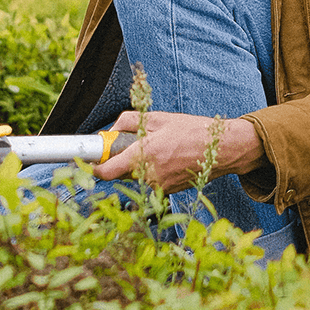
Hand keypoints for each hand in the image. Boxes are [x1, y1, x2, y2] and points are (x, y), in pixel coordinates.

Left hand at [93, 111, 267, 192]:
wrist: (221, 149)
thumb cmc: (189, 131)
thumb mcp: (156, 118)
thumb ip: (127, 121)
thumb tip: (111, 130)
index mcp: (142, 157)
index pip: (106, 171)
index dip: (93, 166)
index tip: (89, 159)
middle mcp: (148, 177)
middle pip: (119, 174)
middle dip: (118, 160)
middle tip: (127, 144)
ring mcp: (158, 187)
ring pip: (135, 177)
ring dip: (137, 165)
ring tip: (156, 148)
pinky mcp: (168, 192)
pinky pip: (150, 181)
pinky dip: (151, 170)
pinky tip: (167, 157)